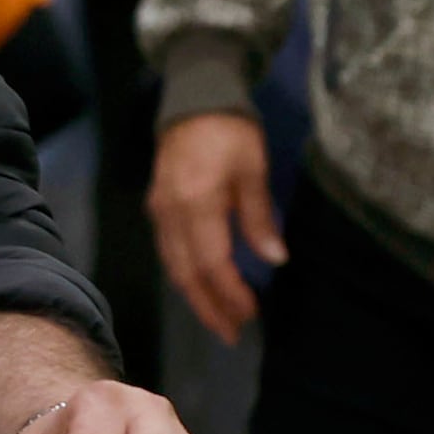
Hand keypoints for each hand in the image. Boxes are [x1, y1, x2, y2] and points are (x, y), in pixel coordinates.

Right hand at [148, 110, 285, 341]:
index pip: (212, 263)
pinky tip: (203, 287)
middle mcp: (170, 214)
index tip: (251, 314)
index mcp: (196, 204)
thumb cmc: (231, 131)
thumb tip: (275, 261)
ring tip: (220, 319)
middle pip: (187, 274)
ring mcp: (159, 211)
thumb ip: (259, 218)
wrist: (194, 98)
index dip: (231, 293)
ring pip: (174, 267)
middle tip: (232, 334)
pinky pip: (170, 253)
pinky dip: (186, 276)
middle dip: (209, 308)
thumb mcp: (253, 170)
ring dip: (196, 297)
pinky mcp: (158, 208)